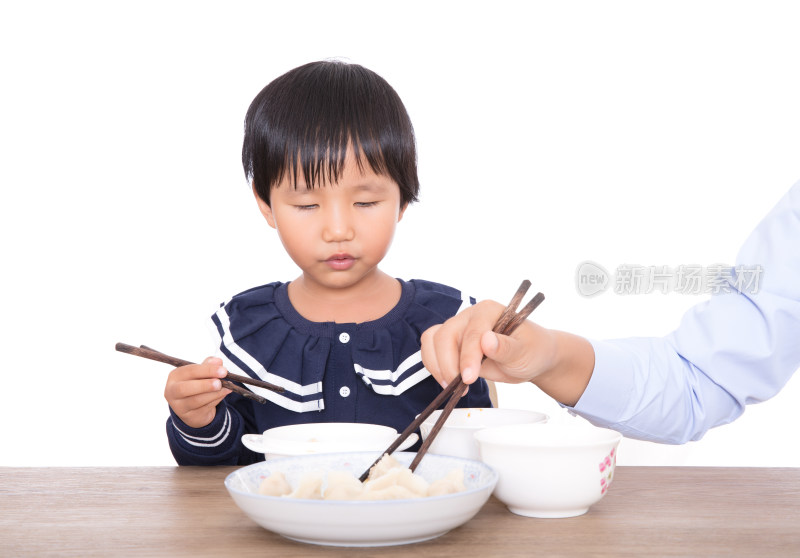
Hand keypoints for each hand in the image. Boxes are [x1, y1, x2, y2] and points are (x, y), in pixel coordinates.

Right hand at [164, 357, 231, 427]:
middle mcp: (172, 391)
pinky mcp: (189, 417)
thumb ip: (208, 365)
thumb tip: (218, 361)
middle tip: (220, 383)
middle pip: (185, 388)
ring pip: (196, 400)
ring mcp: (179, 406)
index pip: (190, 371)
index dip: (208, 370)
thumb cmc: (197, 384)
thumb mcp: (200, 373)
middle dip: (205, 385)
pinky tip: (223, 394)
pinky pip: (204, 408)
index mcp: (175, 376)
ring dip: (213, 394)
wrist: (193, 406)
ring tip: (226, 388)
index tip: (223, 371)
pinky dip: (216, 400)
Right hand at [421, 300, 593, 405]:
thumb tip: (486, 340)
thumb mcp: (525, 352)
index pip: (471, 332)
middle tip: (462, 386)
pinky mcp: (453, 344)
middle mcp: (469, 317)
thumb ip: (506, 347)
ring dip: (437, 366)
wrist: (532, 359)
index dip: (468, 356)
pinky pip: (432, 351)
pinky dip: (435, 367)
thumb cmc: (532, 350)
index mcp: (488, 311)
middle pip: (444, 335)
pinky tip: (450, 383)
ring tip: (454, 386)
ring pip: (432, 341)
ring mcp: (459, 330)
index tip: (469, 378)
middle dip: (448, 363)